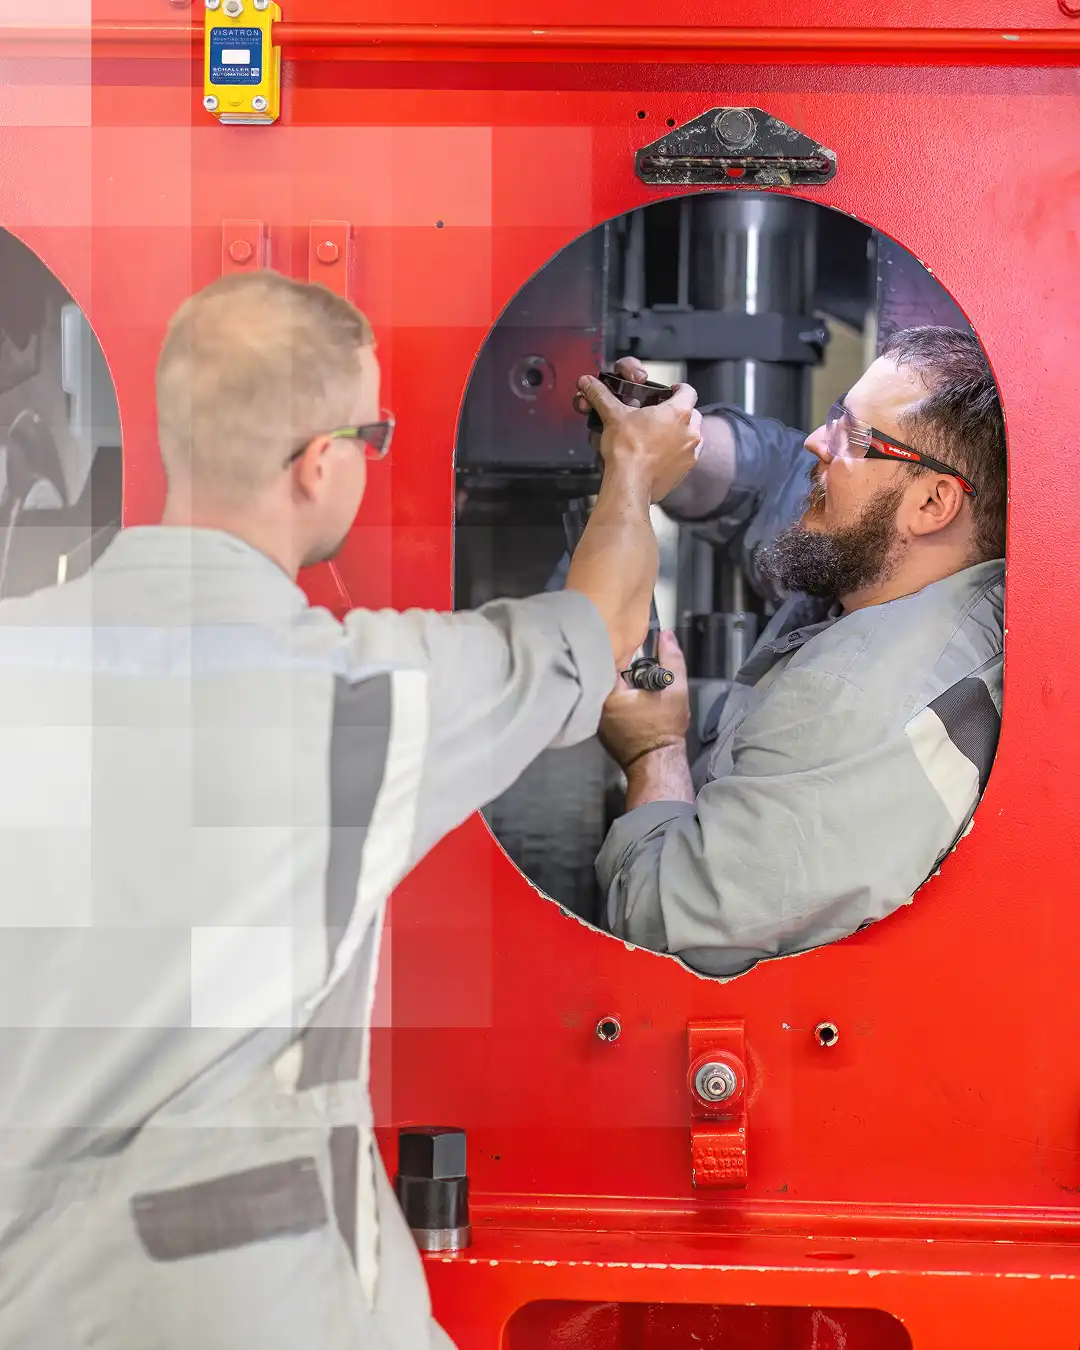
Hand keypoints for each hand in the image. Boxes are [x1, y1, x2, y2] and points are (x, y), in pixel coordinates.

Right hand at [574, 365, 701, 502]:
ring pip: (692, 437)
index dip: (679, 389)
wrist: (629, 483)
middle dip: (681, 413)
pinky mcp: (683, 472)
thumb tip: (589, 383)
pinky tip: (659, 456)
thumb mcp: (613, 416)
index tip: (671, 391)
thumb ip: (602, 396)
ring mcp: (689, 454)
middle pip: (693, 414)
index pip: (689, 391)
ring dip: (681, 434)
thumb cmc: (627, 450)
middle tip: (663, 415)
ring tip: (662, 436)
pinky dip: (676, 455)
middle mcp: (690, 433)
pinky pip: (685, 458)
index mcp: (678, 412)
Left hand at [599, 630, 690, 770]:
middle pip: (607, 676)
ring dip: (621, 689)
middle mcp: (597, 707)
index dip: (627, 655)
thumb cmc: (665, 729)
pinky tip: (634, 707)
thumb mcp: (675, 689)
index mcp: (609, 694)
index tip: (640, 657)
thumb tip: (666, 636)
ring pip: (607, 693)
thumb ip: (672, 659)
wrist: (658, 763)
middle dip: (624, 672)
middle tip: (642, 674)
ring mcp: (597, 721)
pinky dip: (619, 705)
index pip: (612, 661)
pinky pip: (608, 709)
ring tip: (639, 690)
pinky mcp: (601, 731)